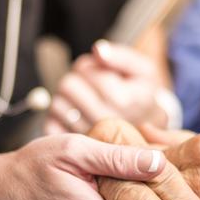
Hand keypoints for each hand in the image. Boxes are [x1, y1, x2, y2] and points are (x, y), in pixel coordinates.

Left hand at [44, 41, 167, 134]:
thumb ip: (121, 57)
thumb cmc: (142, 96)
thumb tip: (98, 51)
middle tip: (89, 85)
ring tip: (84, 100)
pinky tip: (77, 115)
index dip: (89, 66)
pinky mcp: (76, 148)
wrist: (148, 132)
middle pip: (68, 86)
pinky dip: (59, 117)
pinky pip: (51, 125)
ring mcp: (89, 137)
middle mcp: (105, 121)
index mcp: (123, 100)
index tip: (100, 72)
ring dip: (66, 98)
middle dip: (76, 80)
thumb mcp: (142, 71)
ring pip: (57, 104)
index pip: (86, 71)